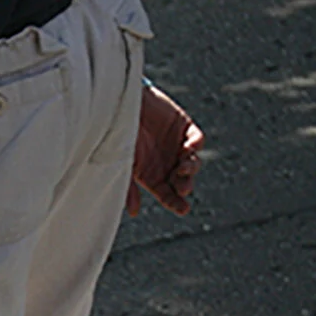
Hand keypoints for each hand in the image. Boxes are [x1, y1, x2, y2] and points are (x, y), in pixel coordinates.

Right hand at [126, 82, 203, 216]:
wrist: (120, 102)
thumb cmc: (117, 134)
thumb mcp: (122, 163)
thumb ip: (128, 186)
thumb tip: (132, 213)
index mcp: (151, 175)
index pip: (168, 195)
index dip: (176, 203)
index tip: (183, 209)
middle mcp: (166, 162)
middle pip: (183, 181)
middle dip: (185, 186)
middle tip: (183, 187)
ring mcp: (176, 144)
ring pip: (193, 163)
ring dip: (191, 168)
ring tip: (183, 167)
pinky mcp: (184, 126)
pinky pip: (198, 140)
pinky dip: (196, 146)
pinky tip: (188, 148)